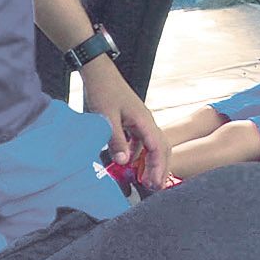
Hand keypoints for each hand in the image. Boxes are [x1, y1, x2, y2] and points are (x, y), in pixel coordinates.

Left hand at [83, 63, 170, 189]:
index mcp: (143, 120)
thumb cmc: (103, 91)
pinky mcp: (133, 120)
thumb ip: (116, 140)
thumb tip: (124, 161)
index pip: (157, 148)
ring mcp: (141, 120)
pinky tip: (131, 163)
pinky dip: (140, 154)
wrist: (98, 72)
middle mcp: (146, 121)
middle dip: (160, 168)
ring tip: (145, 180)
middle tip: (154, 187)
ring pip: (152, 145)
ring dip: (150, 162)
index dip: (158, 167)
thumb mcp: (107, 118)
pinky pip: (142, 141)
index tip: (155, 183)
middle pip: (161, 148)